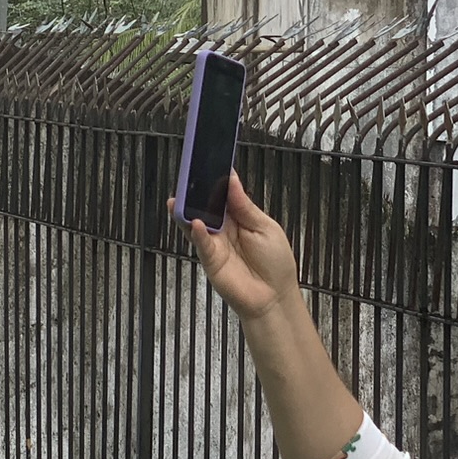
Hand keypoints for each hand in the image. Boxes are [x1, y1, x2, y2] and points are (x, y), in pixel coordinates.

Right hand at [176, 175, 301, 323]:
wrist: (274, 297)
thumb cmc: (275, 264)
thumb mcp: (266, 228)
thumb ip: (245, 206)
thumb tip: (232, 181)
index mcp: (239, 217)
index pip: (222, 194)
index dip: (216, 179)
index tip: (210, 162)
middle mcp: (223, 228)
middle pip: (205, 205)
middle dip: (197, 190)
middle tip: (190, 173)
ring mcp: (214, 243)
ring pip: (195, 221)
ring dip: (187, 208)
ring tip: (182, 195)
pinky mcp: (210, 259)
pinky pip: (200, 243)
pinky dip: (196, 232)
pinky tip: (195, 223)